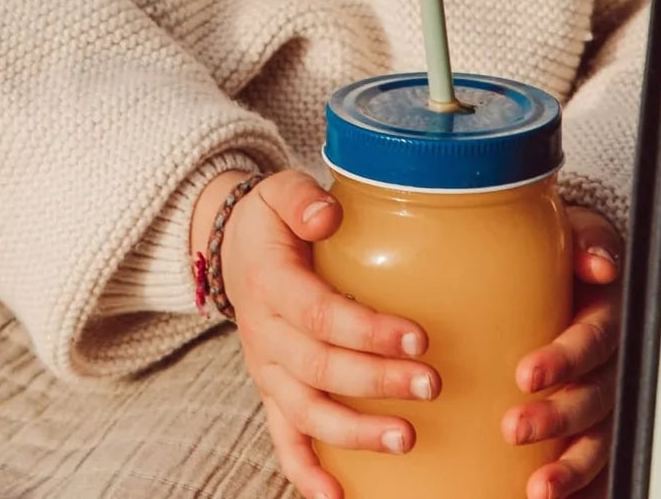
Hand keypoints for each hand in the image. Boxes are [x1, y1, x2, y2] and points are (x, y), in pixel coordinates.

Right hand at [199, 169, 439, 498]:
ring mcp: (266, 368)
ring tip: (407, 438)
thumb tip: (327, 216)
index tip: (417, 336)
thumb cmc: (270, 221)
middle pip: (319, 367)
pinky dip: (305, 473)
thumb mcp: (279, 192)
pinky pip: (283, 439)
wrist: (230, 247)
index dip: (366, 330)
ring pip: (305, 410)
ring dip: (354, 432)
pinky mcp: (270, 391)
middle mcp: (264, 332)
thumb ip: (300, 199)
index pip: (318, 312)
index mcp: (270, 282)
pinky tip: (338, 496)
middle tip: (431, 384)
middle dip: (376, 381)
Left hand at [501, 206, 624, 498]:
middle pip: (591, 400)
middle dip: (555, 419)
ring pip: (595, 442)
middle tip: (513, 428)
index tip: (525, 374)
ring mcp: (600, 401)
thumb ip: (586, 240)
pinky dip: (580, 489)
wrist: (565, 266)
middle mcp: (607, 365)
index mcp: (604, 317)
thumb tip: (599, 262)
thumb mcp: (572, 231)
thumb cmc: (563, 251)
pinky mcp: (586, 426)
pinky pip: (593, 467)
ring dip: (569, 468)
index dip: (563, 360)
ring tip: (537, 489)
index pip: (592, 342)